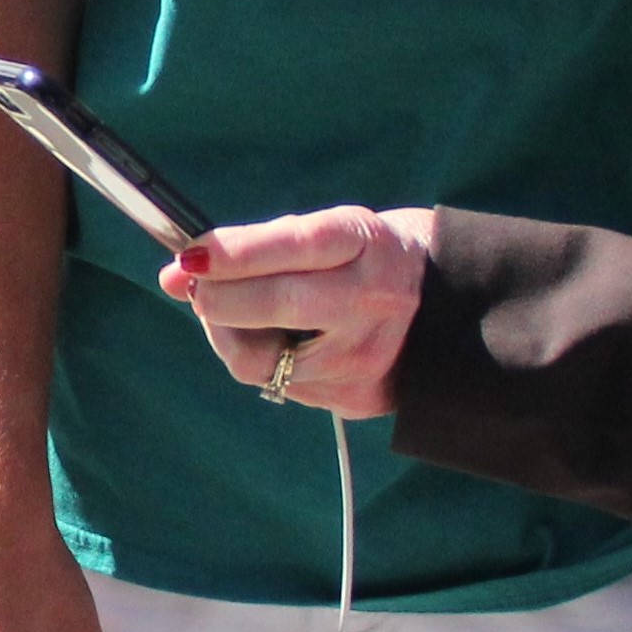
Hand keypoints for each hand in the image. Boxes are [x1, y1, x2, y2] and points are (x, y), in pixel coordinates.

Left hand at [158, 205, 433, 418]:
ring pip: (263, 359)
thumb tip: (179, 269)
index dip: (238, 250)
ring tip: (219, 310)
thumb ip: (265, 246)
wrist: (452, 308)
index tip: (190, 253)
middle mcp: (372, 300)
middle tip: (190, 282)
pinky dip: (254, 356)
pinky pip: (279, 383)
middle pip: (279, 303)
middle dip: (218, 295)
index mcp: (372, 245)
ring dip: (223, 333)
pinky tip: (258, 336)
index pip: (299, 245)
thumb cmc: (376, 256)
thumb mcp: (339, 232)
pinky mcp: (351, 399)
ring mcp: (363, 356)